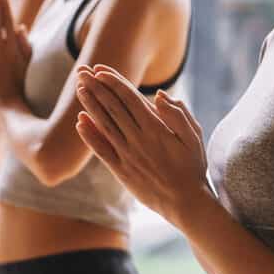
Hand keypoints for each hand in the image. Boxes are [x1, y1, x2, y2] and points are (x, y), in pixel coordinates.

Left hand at [75, 64, 210, 225]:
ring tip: (79, 89)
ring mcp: (127, 156)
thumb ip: (178, 114)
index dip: (113, 83)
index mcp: (156, 128)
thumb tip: (159, 94)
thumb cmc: (193, 167)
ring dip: (90, 105)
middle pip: (113, 108)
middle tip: (82, 71)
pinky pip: (101, 150)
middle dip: (97, 87)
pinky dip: (89, 136)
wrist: (185, 203)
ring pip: (104, 125)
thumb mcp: (194, 136)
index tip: (100, 70)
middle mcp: (138, 140)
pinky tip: (80, 122)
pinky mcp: (121, 171)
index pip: (130, 99)